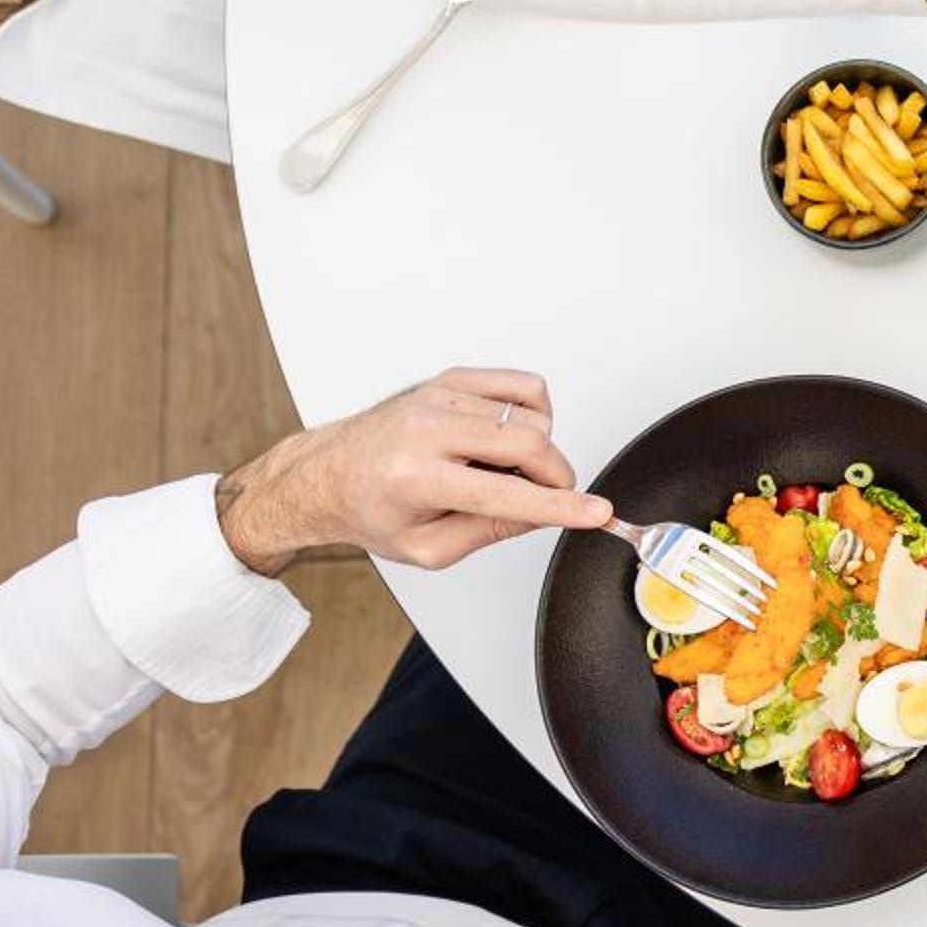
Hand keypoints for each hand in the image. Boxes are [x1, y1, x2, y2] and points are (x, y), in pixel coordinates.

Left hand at [213, 368, 610, 574]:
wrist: (328, 473)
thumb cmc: (372, 510)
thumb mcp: (427, 548)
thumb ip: (490, 531)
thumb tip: (543, 513)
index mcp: (416, 478)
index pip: (508, 494)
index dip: (562, 507)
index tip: (597, 512)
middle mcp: (426, 428)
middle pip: (529, 442)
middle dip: (556, 476)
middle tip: (549, 496)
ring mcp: (440, 395)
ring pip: (532, 415)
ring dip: (535, 449)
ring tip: (498, 469)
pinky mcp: (451, 378)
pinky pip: (523, 386)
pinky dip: (532, 414)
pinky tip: (506, 437)